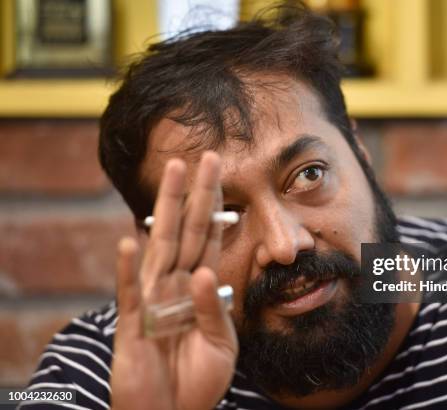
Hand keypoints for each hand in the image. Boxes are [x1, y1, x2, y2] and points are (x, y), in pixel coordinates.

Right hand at [110, 152, 237, 409]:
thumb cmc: (198, 380)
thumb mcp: (220, 343)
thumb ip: (213, 308)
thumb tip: (205, 272)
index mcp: (197, 288)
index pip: (206, 238)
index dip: (213, 207)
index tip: (219, 174)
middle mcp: (174, 286)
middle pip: (184, 231)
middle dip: (193, 194)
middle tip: (201, 157)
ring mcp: (152, 302)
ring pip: (159, 248)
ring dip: (165, 212)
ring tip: (171, 177)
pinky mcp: (133, 326)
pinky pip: (132, 294)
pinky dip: (130, 269)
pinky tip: (130, 242)